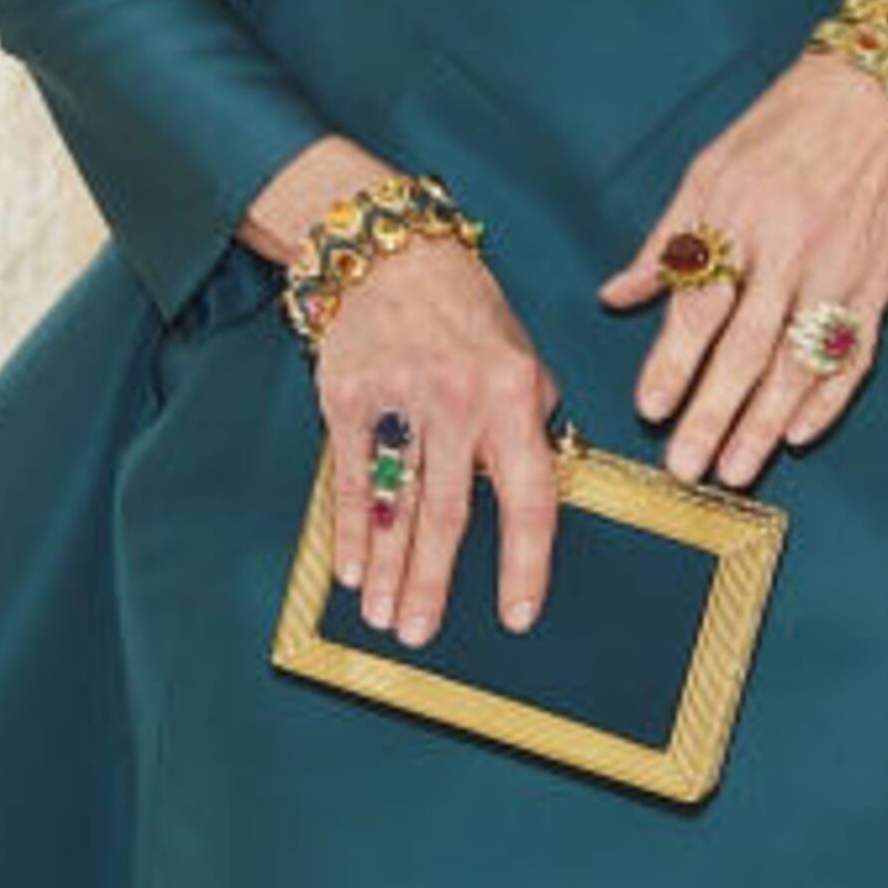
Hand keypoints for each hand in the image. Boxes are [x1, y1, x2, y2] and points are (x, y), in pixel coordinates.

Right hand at [313, 239, 562, 649]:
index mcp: (513, 394)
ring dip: (389, 569)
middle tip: (422, 637)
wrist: (390, 250)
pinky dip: (351, 528)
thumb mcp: (523, 356)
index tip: (516, 616)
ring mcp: (398, 398)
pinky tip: (351, 571)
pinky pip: (351, 476)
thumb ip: (533, 424)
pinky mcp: (346, 396)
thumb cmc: (468, 313)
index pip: (528, 495)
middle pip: (449, 512)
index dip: (524, 562)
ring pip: (396, 501)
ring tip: (384, 619)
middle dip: (434, 582)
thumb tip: (541, 493)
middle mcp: (457, 400)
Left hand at [605, 48, 887, 488]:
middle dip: (715, 413)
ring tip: (738, 468)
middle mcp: (791, 249)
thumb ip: (664, 241)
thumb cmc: (778, 133)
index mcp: (739, 218)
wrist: (875, 102)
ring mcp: (839, 271)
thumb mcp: (706, 170)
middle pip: (748, 347)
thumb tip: (615, 297)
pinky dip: (829, 397)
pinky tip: (800, 433)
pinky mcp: (877, 283)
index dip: (674, 361)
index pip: (701, 304)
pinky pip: (853, 353)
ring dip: (767, 423)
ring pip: (800, 362)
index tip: (649, 409)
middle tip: (686, 465)